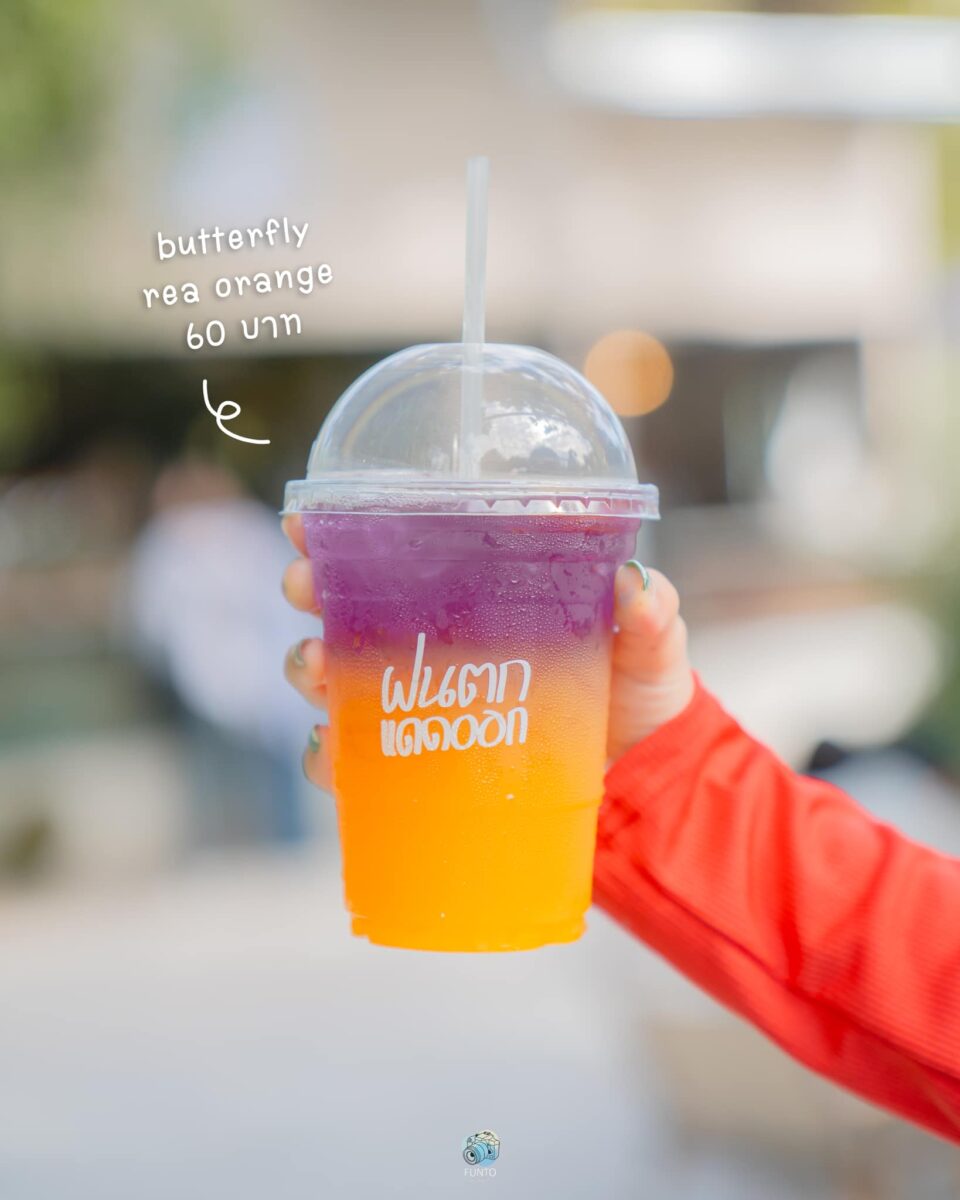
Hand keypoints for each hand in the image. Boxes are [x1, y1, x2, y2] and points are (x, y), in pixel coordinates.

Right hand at [280, 516, 694, 788]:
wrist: (642, 778)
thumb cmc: (634, 692)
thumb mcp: (649, 644)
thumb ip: (650, 613)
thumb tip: (634, 584)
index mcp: (471, 600)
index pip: (394, 555)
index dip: (342, 531)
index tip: (309, 517)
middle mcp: (432, 649)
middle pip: (344, 612)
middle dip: (311, 591)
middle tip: (308, 584)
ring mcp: (419, 710)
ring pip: (335, 684)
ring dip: (312, 668)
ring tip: (320, 663)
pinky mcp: (419, 772)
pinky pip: (355, 768)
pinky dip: (330, 761)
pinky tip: (332, 751)